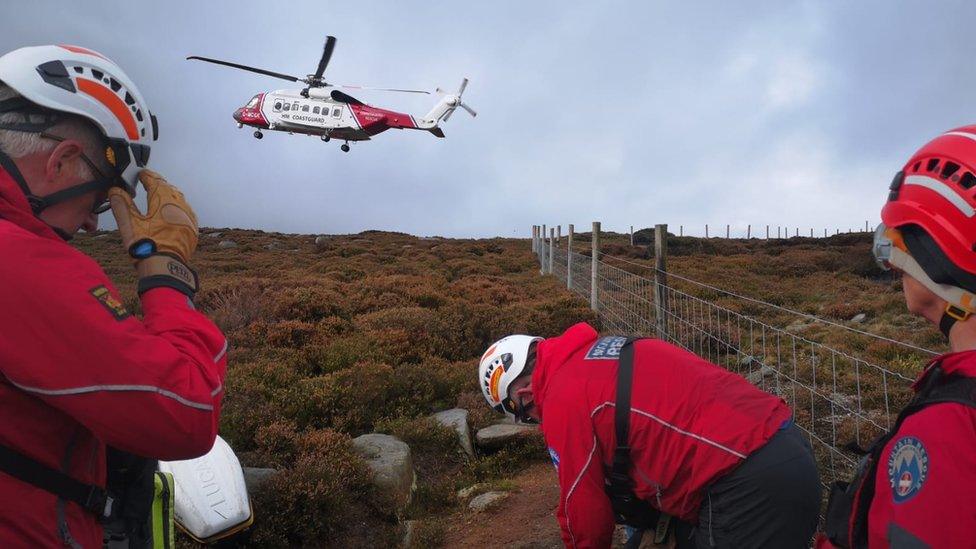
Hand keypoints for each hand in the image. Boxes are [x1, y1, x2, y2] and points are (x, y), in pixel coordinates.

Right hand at [109, 170, 199, 296]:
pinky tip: (172, 210)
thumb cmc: (147, 247)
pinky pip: (186, 212)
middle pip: (169, 189)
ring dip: (169, 194)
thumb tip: (115, 191)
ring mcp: (188, 218)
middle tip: (150, 180)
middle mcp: (180, 207)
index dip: (147, 176)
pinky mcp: (192, 229)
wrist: (166, 268)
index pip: (156, 182)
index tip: (141, 173)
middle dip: (159, 184)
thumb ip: (122, 205)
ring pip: (180, 199)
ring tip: (160, 193)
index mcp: (164, 202)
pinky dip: (178, 207)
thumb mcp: (129, 224)